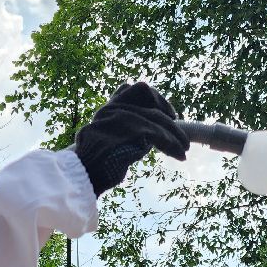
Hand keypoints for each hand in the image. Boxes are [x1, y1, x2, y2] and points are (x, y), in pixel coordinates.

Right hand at [74, 82, 188, 195]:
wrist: (81, 176)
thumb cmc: (93, 167)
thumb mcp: (106, 143)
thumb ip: (124, 133)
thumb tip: (147, 140)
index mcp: (107, 108)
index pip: (133, 89)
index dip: (154, 98)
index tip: (168, 113)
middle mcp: (113, 107)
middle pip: (149, 99)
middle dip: (169, 114)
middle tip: (181, 135)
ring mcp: (122, 116)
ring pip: (157, 118)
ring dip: (175, 135)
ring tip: (184, 149)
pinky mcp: (132, 129)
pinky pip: (159, 134)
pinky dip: (172, 145)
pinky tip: (179, 155)